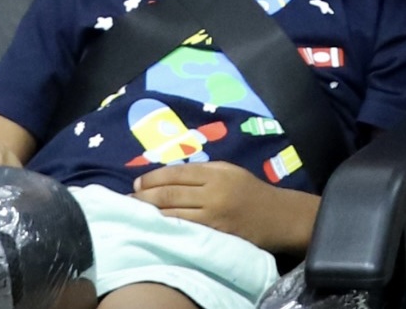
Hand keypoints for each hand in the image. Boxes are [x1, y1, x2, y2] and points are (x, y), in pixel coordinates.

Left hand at [132, 162, 319, 253]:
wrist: (276, 216)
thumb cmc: (250, 192)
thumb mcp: (230, 172)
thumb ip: (204, 172)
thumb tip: (168, 177)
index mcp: (217, 171)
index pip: (177, 173)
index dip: (153, 178)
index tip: (137, 182)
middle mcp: (213, 190)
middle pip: (170, 192)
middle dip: (145, 196)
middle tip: (128, 198)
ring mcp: (213, 214)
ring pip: (174, 212)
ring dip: (150, 213)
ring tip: (134, 213)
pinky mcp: (215, 233)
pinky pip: (185, 229)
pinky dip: (167, 227)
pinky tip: (155, 227)